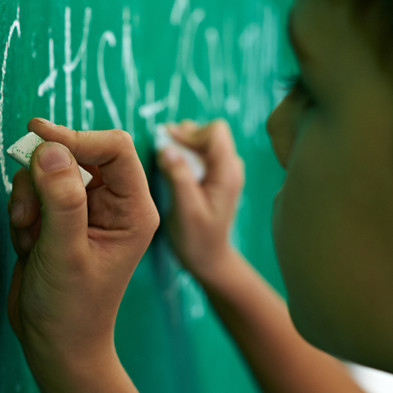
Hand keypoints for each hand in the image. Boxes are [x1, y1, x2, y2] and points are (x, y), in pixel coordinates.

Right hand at [6, 119, 158, 369]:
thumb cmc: (72, 308)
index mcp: (133, 208)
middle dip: (44, 175)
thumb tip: (49, 148)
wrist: (54, 344)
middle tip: (28, 208)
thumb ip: (60, 199)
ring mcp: (83, 209)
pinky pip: (33, 189)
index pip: (114, 147)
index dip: (77, 136)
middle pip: (77, 152)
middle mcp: (112, 203)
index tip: (38, 134)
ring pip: (49, 169)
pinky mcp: (57, 217)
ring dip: (29, 195)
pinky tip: (27, 243)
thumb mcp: (66, 252)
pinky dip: (22, 210)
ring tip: (29, 233)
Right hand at [156, 120, 244, 281]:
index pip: (214, 132)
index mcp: (227, 173)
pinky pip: (201, 155)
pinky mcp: (215, 178)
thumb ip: (178, 176)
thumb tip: (166, 147)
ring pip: (204, 142)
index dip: (189, 134)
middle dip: (185, 137)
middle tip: (161, 148)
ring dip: (183, 145)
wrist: (209, 259)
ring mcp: (224, 172)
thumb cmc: (197, 238)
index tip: (166, 145)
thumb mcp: (185, 209)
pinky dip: (185, 155)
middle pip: (210, 134)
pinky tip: (171, 168)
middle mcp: (230, 168)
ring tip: (164, 157)